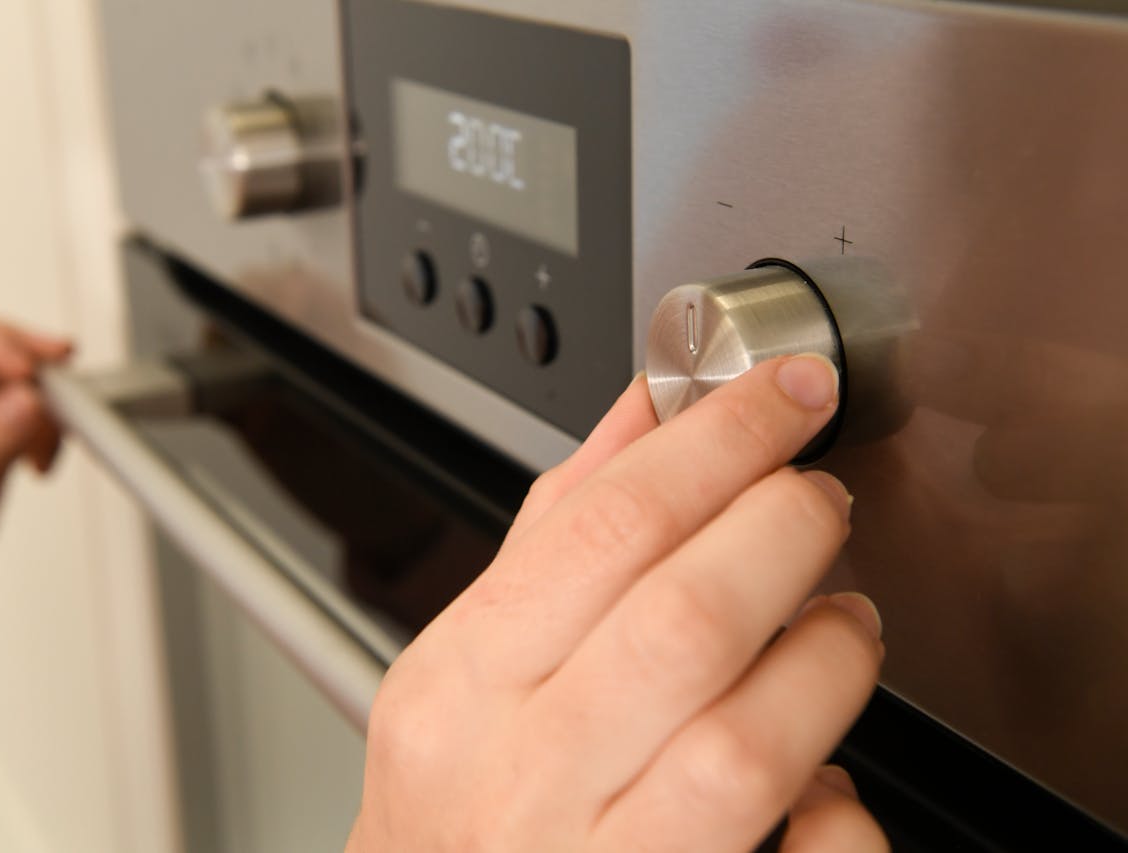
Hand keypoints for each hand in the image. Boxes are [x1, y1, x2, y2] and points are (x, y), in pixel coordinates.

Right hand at [347, 355, 886, 851]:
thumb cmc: (458, 796)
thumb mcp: (472, 657)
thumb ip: (561, 531)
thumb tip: (651, 410)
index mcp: (463, 685)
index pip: (605, 526)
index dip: (721, 441)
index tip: (788, 395)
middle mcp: (521, 778)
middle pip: (687, 621)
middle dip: (784, 528)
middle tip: (819, 499)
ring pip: (747, 747)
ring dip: (826, 656)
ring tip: (841, 623)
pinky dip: (842, 811)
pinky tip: (828, 776)